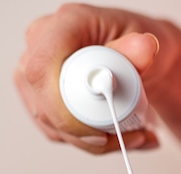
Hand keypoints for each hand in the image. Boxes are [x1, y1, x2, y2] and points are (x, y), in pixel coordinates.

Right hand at [14, 4, 173, 152]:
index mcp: (64, 25)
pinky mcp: (39, 97)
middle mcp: (41, 45)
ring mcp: (35, 72)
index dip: (63, 109)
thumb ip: (141, 50)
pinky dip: (90, 142)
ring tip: (137, 136)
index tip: (98, 134)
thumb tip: (143, 48)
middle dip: (89, 135)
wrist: (137, 60)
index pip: (42, 69)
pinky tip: (120, 137)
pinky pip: (57, 131)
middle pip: (45, 104)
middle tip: (132, 138)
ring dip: (96, 142)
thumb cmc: (137, 48)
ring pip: (52, 124)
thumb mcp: (145, 46)